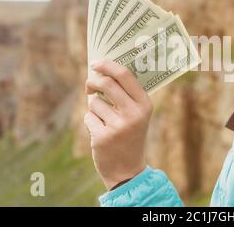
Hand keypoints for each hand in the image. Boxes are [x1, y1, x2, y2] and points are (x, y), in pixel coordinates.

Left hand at [84, 60, 152, 189]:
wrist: (128, 170)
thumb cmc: (130, 135)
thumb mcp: (137, 114)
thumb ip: (126, 94)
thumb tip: (103, 70)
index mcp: (145, 104)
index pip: (125, 75)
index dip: (107, 65)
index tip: (96, 63)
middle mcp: (134, 114)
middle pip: (107, 83)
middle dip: (93, 81)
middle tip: (89, 84)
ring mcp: (118, 126)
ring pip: (94, 102)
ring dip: (94, 108)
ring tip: (105, 122)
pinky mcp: (102, 137)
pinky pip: (88, 117)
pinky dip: (91, 122)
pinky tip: (101, 133)